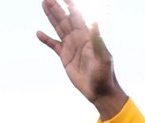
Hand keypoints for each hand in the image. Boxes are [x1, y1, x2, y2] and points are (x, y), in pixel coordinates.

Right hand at [38, 0, 127, 120]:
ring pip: (59, 28)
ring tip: (44, 4)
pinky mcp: (65, 57)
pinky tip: (39, 33)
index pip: (77, 16)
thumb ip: (98, 40)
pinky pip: (54, 45)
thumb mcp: (103, 58)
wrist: (100, 92)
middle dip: (57, 8)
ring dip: (51, 17)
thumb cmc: (105, 75)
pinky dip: (46, 39)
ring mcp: (71, 47)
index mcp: (87, 37)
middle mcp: (79, 39)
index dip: (71, 5)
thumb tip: (96, 21)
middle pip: (65, 19)